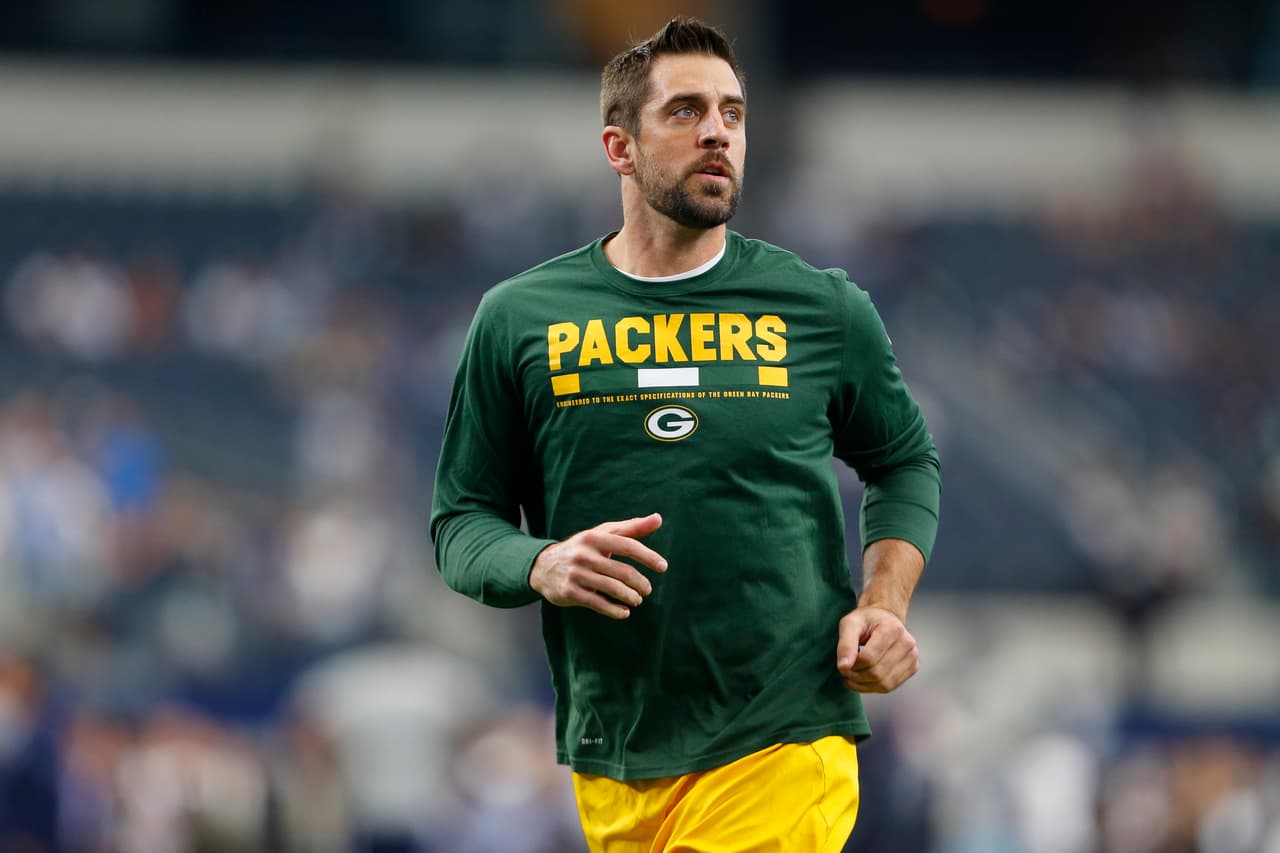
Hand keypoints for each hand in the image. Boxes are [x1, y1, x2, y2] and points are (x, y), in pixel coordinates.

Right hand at [529, 513, 667, 619]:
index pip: (628, 546)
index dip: (648, 556)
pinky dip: (615, 610)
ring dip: (630, 597)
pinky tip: (624, 612)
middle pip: (622, 571)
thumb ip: (631, 527)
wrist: (543, 565)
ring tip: (637, 599)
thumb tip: (658, 518)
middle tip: (647, 589)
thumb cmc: (582, 548)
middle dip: (640, 583)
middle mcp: (584, 554)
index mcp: (595, 537)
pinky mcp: (570, 592)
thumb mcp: (603, 534)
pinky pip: (597, 603)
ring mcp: (576, 574)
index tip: (663, 567)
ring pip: (612, 588)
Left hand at [836, 606, 919, 692]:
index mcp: (892, 628)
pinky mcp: (913, 667)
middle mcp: (907, 643)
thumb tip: (843, 667)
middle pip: (877, 673)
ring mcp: (912, 656)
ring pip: (884, 684)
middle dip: (856, 676)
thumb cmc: (866, 621)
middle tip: (845, 672)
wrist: (884, 618)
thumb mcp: (849, 624)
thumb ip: (845, 644)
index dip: (852, 665)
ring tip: (852, 677)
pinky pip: (890, 686)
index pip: (869, 658)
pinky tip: (863, 680)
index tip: (843, 664)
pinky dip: (872, 687)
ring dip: (863, 685)